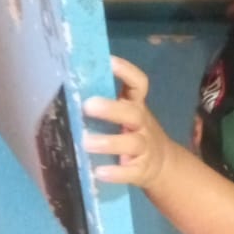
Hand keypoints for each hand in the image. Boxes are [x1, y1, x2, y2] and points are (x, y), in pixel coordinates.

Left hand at [83, 56, 170, 188]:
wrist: (162, 165)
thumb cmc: (134, 134)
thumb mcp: (127, 116)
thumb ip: (107, 104)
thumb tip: (70, 87)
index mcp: (137, 106)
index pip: (139, 84)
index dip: (126, 72)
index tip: (108, 61)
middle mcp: (142, 125)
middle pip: (134, 114)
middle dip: (112, 109)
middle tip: (87, 106)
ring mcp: (145, 148)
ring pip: (132, 143)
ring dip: (109, 142)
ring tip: (86, 143)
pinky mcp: (142, 170)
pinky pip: (130, 172)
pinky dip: (116, 172)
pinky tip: (99, 172)